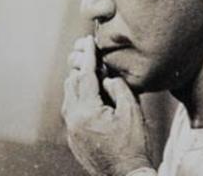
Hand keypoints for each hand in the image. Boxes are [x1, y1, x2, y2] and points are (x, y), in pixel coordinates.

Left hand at [62, 36, 152, 175]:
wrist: (125, 175)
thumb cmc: (133, 144)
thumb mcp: (132, 111)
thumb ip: (119, 89)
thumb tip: (107, 77)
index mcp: (87, 111)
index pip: (85, 76)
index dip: (88, 56)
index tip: (88, 40)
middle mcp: (73, 120)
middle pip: (71, 84)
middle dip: (80, 67)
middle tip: (88, 53)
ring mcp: (71, 131)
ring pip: (69, 98)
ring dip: (78, 83)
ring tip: (91, 73)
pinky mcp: (74, 139)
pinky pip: (71, 112)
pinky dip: (79, 99)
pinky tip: (91, 97)